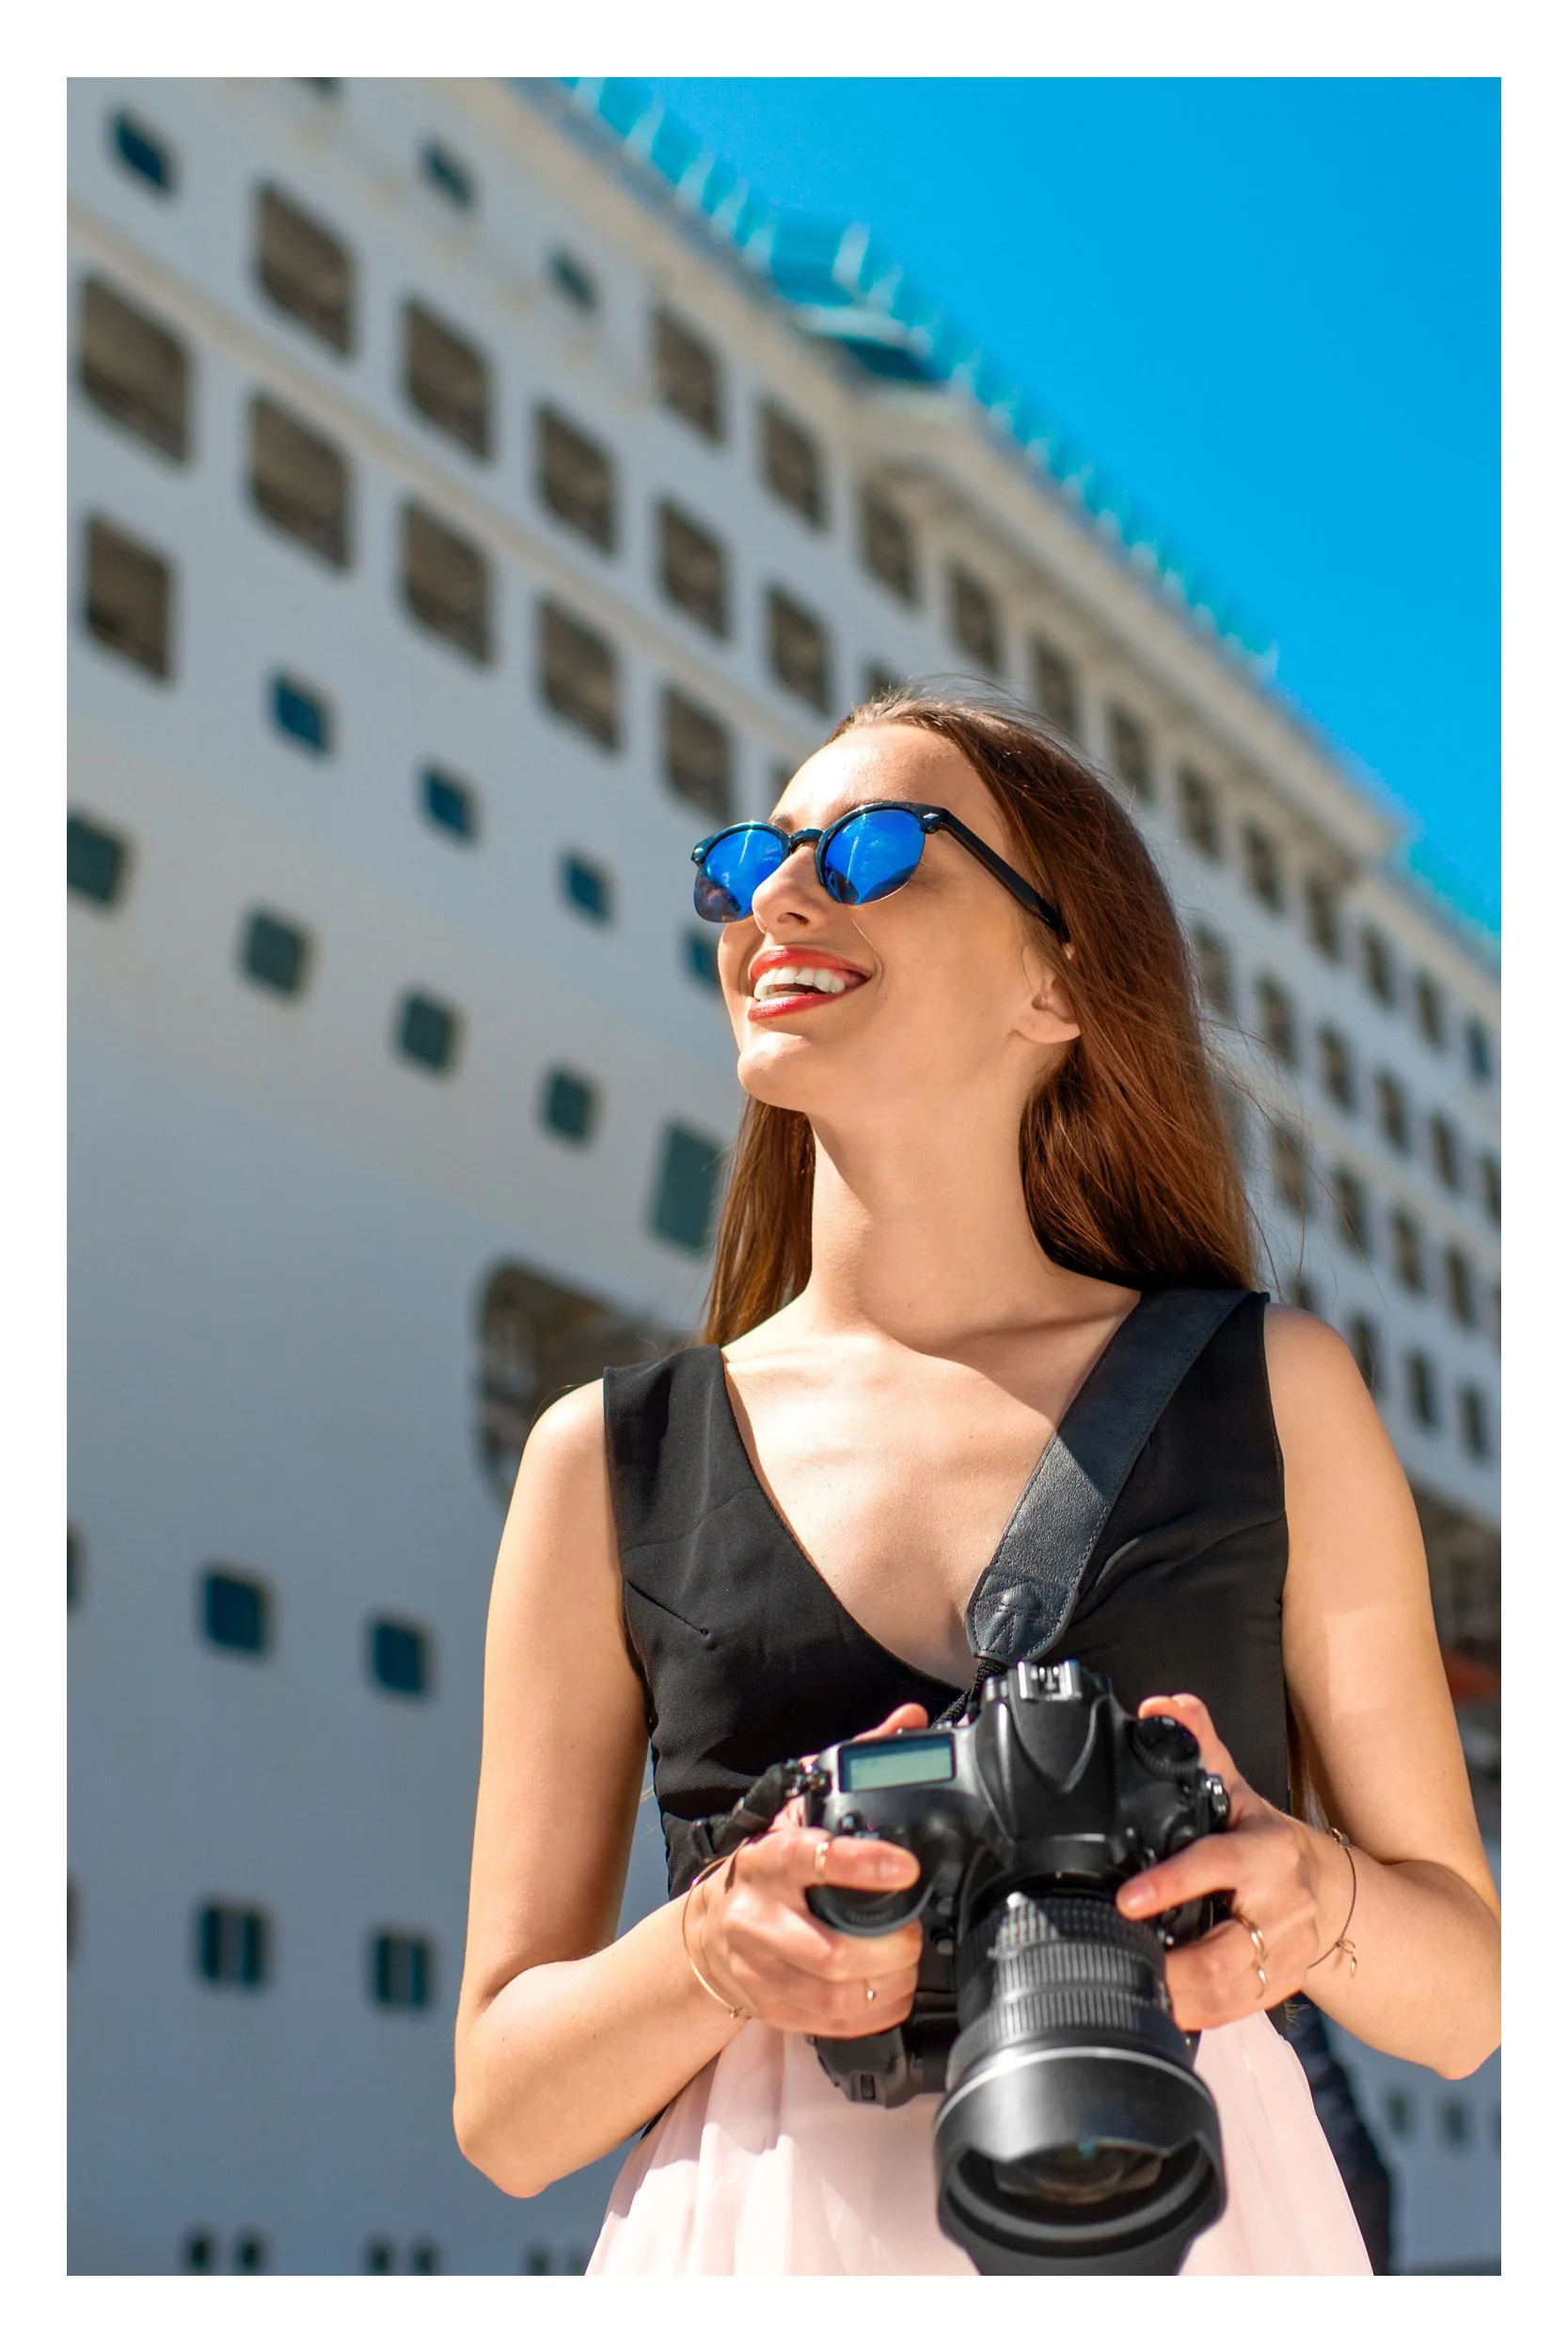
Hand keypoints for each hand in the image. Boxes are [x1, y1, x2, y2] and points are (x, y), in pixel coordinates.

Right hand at [688, 1704, 928, 2036]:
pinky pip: (830, 2023)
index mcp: (767, 1859)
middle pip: (829, 1949)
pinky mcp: (772, 2006)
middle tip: (914, 1933)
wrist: (710, 1931)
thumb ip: (855, 1763)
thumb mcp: (800, 1807)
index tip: (906, 1866)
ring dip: (885, 1984)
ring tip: (909, 1963)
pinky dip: (872, 2013)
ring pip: (833, 1993)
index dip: (862, 1864)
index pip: (812, 1858)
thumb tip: (908, 1721)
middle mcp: (758, 1916)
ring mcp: (762, 1968)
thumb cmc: (768, 1865)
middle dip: (887, 1948)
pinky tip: (892, 1993)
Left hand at [1114, 1692, 1339, 2031]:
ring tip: (1138, 1991)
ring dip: (1183, 1998)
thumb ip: (1200, 1745)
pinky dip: (1202, 2016)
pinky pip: (1240, 2010)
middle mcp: (1285, 1905)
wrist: (1328, 1889)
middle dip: (1175, 1967)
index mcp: (1268, 1851)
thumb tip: (1163, 1706)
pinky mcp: (1285, 1985)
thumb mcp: (1234, 1789)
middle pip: (1228, 1951)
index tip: (1129, 1899)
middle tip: (1125, 1964)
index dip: (1173, 1883)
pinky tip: (1168, 2011)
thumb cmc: (1265, 1838)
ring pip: (1234, 1989)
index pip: (1217, 1864)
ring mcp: (1289, 1951)